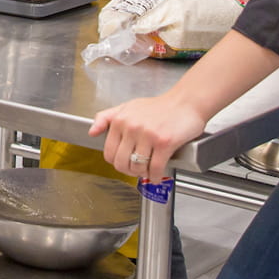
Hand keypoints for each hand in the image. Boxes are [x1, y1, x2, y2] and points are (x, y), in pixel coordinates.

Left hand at [88, 92, 208, 181]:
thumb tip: (92, 132)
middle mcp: (132, 127)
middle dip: (128, 170)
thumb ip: (106, 117)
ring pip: (137, 167)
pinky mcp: (164, 142)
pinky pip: (155, 167)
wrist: (186, 102)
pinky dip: (154, 176)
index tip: (124, 163)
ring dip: (142, 174)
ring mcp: (148, 135)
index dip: (116, 162)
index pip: (109, 152)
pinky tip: (156, 175)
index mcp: (120, 120)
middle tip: (136, 170)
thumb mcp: (128, 107)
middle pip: (121, 162)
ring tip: (147, 171)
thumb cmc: (160, 106)